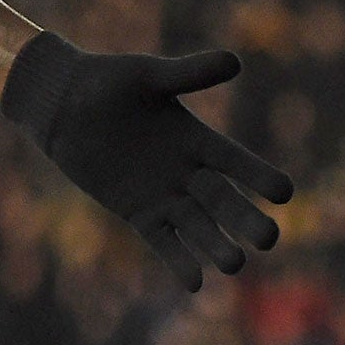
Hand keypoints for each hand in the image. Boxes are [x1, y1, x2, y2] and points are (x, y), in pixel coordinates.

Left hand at [1, 32, 293, 289]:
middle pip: (225, 202)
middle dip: (246, 221)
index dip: (261, 177)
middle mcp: (189, 172)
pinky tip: (196, 283)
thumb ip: (187, 73)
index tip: (283, 192)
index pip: (238, 162)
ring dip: (217, 245)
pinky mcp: (138, 212)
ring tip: (233, 263)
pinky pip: (163, 241)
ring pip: (199, 227)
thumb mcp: (147, 76)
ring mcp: (165, 195)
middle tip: (267, 239)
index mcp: (199, 139)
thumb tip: (235, 61)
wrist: (61, 102)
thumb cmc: (106, 81)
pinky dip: (179, 261)